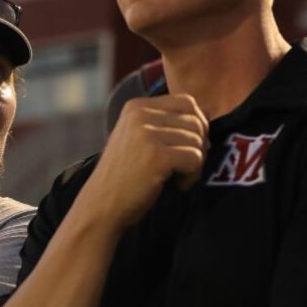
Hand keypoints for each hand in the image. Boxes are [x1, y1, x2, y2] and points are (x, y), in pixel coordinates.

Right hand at [81, 94, 208, 231]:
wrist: (101, 205)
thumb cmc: (124, 176)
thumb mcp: (137, 137)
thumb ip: (163, 123)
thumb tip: (204, 116)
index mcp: (136, 106)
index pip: (186, 101)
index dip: (197, 125)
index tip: (187, 148)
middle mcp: (141, 114)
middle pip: (196, 121)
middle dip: (199, 146)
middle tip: (184, 167)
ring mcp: (147, 134)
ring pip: (198, 141)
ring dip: (195, 164)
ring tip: (177, 177)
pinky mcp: (156, 156)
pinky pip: (195, 159)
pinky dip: (192, 176)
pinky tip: (177, 185)